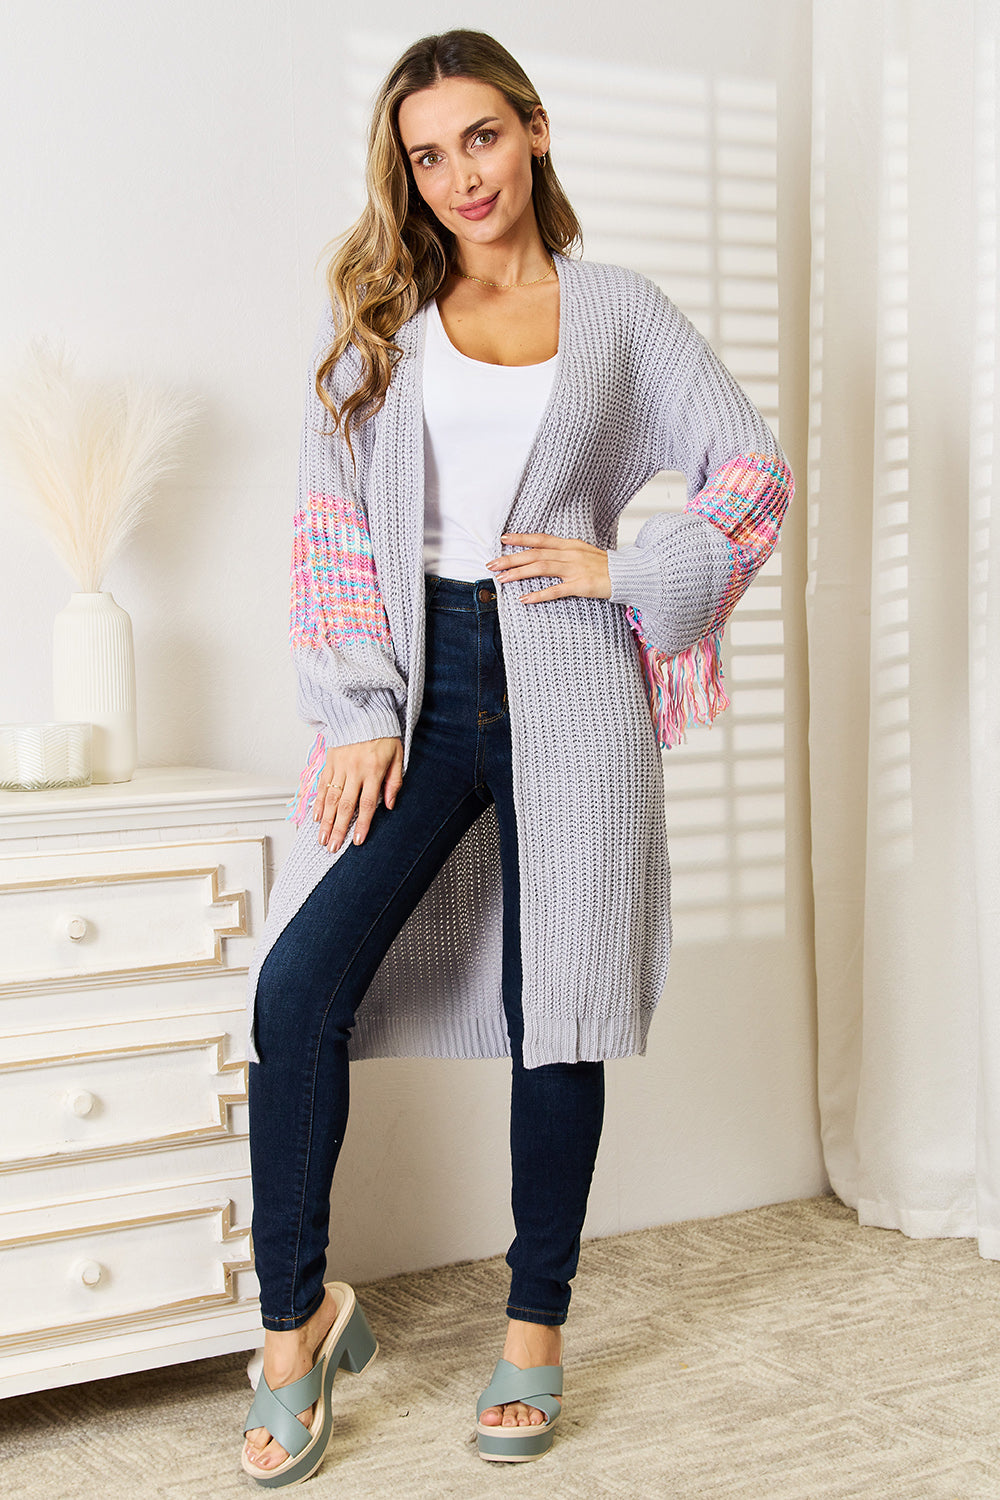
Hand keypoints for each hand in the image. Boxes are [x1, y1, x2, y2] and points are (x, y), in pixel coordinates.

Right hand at [313, 736, 402, 850]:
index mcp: (373, 770)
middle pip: (345, 805)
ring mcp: (339, 766)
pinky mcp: (329, 762)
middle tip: (332, 847)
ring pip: (330, 798)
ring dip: (325, 821)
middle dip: (338, 829)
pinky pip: (322, 785)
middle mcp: (354, 770)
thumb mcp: (397, 756)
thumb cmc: (383, 735)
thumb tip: (390, 805)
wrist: (364, 713)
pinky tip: (315, 816)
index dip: (362, 824)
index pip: (367, 803)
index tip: (357, 840)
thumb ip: (394, 781)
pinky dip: (317, 802)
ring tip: (321, 838)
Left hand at [487, 532, 611, 602]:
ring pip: (541, 568)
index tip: (503, 539)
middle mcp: (570, 554)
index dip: (521, 538)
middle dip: (511, 558)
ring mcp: (575, 569)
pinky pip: (556, 590)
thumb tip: (545, 554)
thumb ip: (565, 552)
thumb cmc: (606, 567)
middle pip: (535, 553)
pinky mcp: (581, 586)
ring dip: (519, 573)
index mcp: (570, 545)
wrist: (630, 575)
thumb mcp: (585, 552)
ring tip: (501, 578)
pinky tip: (525, 599)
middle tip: (492, 563)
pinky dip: (539, 595)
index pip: (541, 539)